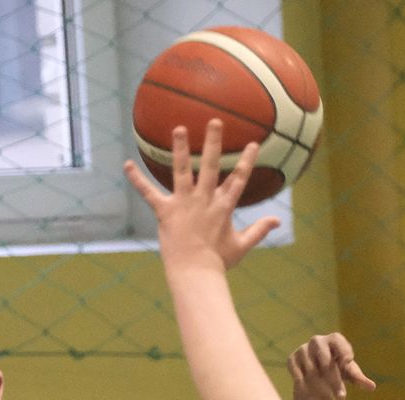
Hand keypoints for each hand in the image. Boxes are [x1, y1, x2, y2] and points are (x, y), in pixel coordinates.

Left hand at [125, 120, 282, 272]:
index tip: (253, 143)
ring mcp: (184, 204)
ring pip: (182, 170)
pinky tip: (127, 165)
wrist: (195, 273)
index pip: (238, 179)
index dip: (246, 161)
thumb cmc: (218, 262)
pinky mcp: (165, 211)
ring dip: (180, 149)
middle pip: (210, 166)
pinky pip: (148, 193)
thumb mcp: (241, 246)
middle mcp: (204, 200)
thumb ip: (259, 230)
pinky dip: (137, 180)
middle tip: (214, 121)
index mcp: (223, 207)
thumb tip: (278, 221)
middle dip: (213, 143)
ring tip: (179, 128)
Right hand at [286, 334, 375, 399]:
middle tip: (342, 397)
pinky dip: (308, 390)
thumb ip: (359, 379)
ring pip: (312, 372)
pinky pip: (299, 377)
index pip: (339, 342)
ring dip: (322, 391)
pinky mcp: (291, 360)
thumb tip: (372, 387)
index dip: (343, 351)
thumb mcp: (349, 375)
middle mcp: (317, 341)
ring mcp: (303, 350)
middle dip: (334, 380)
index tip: (348, 362)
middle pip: (325, 360)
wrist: (314, 376)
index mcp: (334, 339)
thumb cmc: (337, 371)